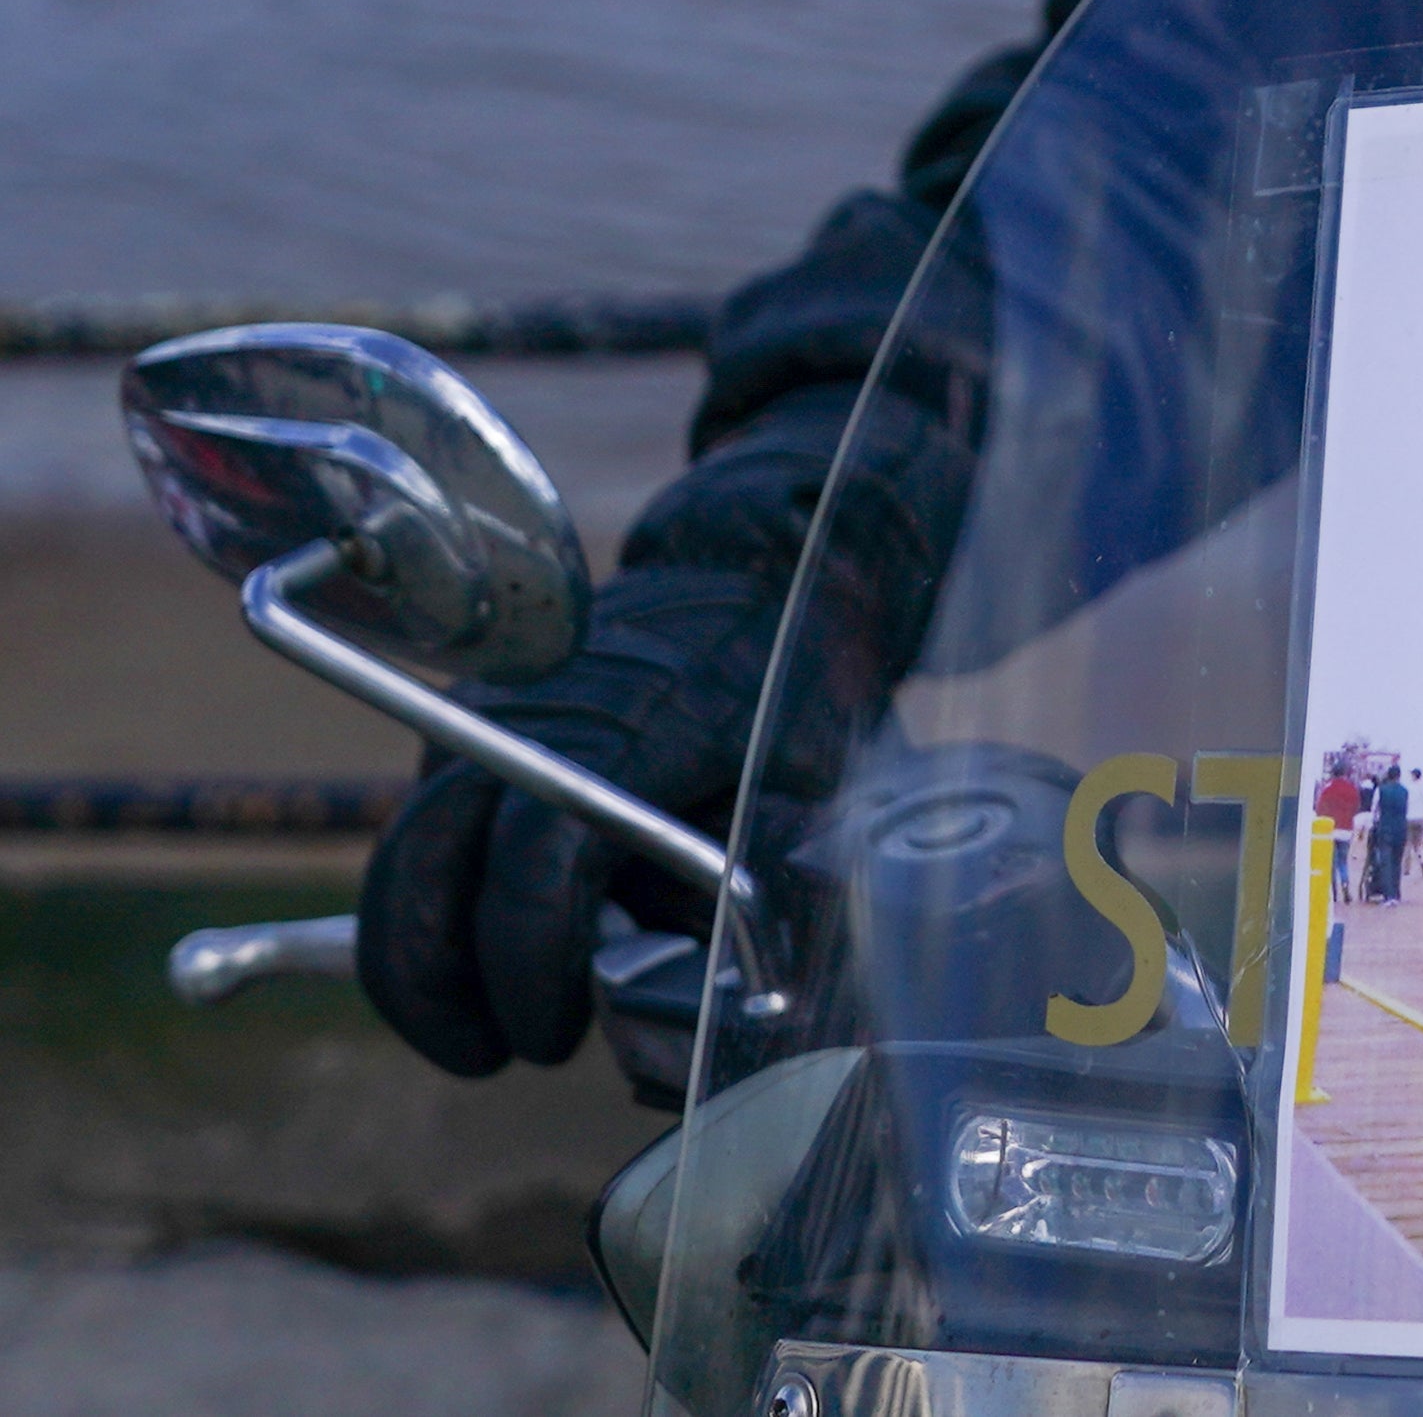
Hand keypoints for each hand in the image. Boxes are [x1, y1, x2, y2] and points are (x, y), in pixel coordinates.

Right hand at [355, 563, 781, 1076]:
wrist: (743, 580)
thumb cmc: (783, 690)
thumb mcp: (805, 784)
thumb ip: (752, 886)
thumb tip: (696, 995)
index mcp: (621, 733)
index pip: (538, 853)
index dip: (531, 957)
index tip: (548, 1033)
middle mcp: (527, 723)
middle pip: (421, 861)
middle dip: (434, 979)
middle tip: (487, 1053)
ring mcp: (484, 724)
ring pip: (404, 856)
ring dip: (420, 957)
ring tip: (479, 1032)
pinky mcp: (465, 735)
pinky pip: (426, 836)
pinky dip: (436, 912)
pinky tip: (489, 968)